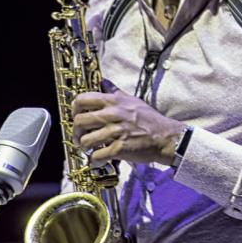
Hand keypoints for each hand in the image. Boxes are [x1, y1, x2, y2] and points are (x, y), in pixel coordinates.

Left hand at [71, 84, 185, 165]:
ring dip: (85, 147)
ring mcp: (116, 132)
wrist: (167, 138)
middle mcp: (113, 115)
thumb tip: (104, 82)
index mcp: (115, 101)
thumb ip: (116, 92)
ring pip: (86, 140)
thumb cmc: (151, 120)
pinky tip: (99, 160)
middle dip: (76, 132)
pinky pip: (97, 156)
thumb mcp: (134, 100)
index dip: (74, 109)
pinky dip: (95, 160)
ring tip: (89, 149)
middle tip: (80, 137)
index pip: (82, 100)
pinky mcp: (119, 149)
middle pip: (80, 121)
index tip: (77, 117)